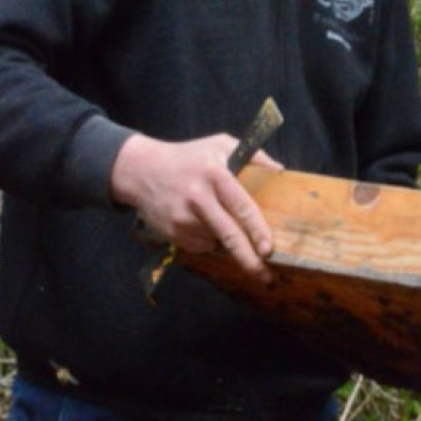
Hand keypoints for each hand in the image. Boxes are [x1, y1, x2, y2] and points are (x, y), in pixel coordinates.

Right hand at [111, 133, 281, 282]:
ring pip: (216, 241)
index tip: (269, 249)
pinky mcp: (172, 232)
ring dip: (226, 239)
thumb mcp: (221, 144)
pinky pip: (200, 245)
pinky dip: (208, 239)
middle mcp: (198, 198)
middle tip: (265, 276)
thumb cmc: (189, 156)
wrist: (141, 170)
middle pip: (229, 234)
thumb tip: (280, 172)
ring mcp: (182, 218)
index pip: (241, 206)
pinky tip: (200, 220)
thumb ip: (254, 155)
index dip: (257, 230)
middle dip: (249, 259)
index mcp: (215, 175)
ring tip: (216, 217)